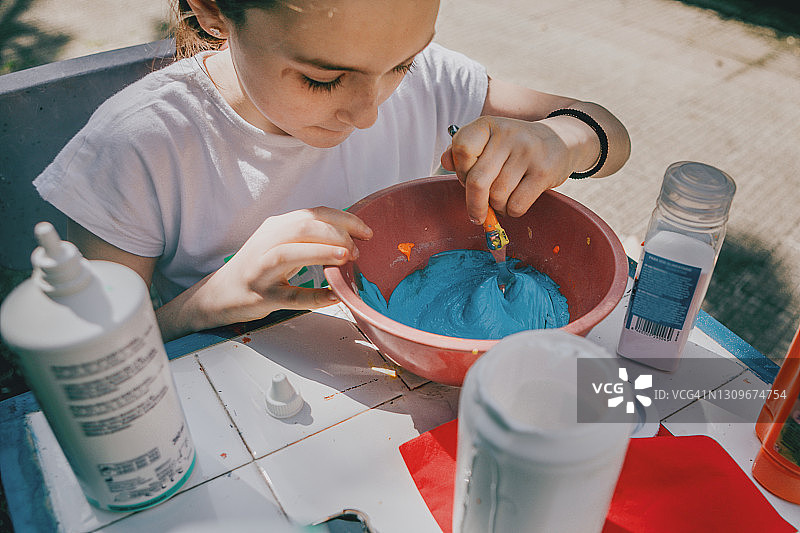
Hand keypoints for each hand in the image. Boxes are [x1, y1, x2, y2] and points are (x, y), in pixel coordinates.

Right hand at [181, 207, 371, 331]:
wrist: (219, 294)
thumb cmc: (257, 267)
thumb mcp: (279, 243)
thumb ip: (307, 236)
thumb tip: (349, 235)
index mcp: (276, 227)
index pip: (313, 214)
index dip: (343, 219)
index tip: (366, 231)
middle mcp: (267, 243)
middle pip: (302, 227)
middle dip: (335, 234)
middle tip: (357, 249)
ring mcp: (262, 270)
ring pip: (290, 254)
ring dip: (321, 252)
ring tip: (346, 256)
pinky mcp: (262, 297)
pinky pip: (290, 297)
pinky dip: (314, 296)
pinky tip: (333, 296)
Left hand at [441, 116, 575, 223]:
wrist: (561, 140)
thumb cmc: (514, 146)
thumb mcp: (489, 141)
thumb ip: (464, 151)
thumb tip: (445, 162)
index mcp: (488, 125)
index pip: (461, 149)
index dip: (460, 171)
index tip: (466, 180)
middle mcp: (508, 135)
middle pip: (477, 181)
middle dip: (474, 204)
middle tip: (476, 213)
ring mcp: (527, 152)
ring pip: (497, 196)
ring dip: (496, 207)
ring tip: (501, 201)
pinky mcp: (543, 172)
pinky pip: (516, 205)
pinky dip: (511, 211)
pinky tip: (514, 204)